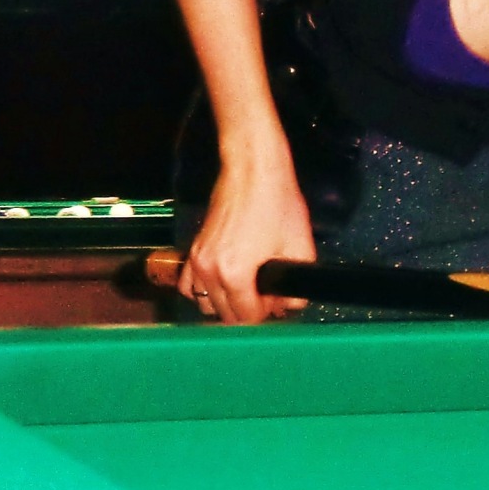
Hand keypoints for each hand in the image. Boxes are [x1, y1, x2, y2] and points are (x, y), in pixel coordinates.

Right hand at [183, 147, 315, 323]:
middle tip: (269, 299)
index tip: (278, 307)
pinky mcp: (192, 249)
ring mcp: (196, 260)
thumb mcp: (299, 248)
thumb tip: (290, 307)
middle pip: (225, 315)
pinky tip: (224, 285)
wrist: (253, 171)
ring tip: (249, 292)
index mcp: (235, 274)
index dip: (267, 316)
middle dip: (249, 312)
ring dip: (226, 305)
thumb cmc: (277, 204)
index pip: (247, 318)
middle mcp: (209, 271)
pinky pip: (188, 285)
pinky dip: (204, 292)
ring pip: (204, 303)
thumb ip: (295, 285)